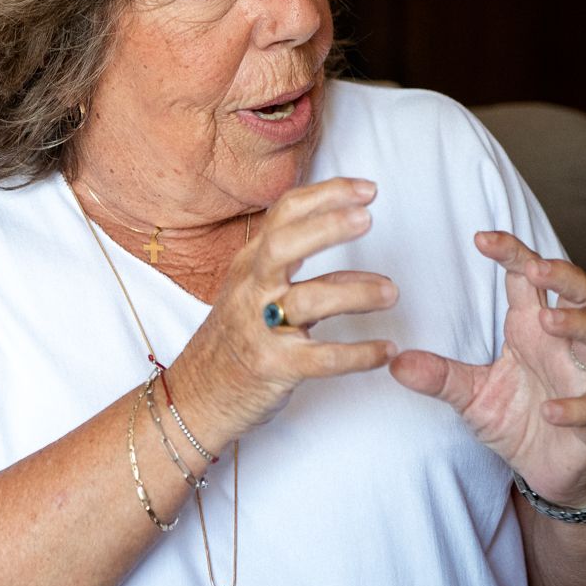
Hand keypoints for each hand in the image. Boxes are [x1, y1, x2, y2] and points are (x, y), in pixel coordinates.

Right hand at [182, 177, 398, 434]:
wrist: (195, 395)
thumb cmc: (235, 338)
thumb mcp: (253, 290)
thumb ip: (297, 266)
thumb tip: (353, 252)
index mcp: (249, 263)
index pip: (283, 213)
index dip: (326, 195)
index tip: (368, 190)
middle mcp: (250, 288)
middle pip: (284, 245)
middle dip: (327, 227)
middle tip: (368, 219)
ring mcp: (258, 328)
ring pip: (308, 300)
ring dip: (356, 293)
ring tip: (390, 293)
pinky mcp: (272, 367)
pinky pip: (321, 357)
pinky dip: (358, 354)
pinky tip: (385, 351)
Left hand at [389, 230, 585, 505]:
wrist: (549, 468)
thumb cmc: (517, 417)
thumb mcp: (470, 394)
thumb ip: (438, 376)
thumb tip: (394, 362)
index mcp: (531, 328)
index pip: (529, 278)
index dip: (513, 253)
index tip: (480, 237)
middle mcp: (563, 344)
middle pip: (582, 292)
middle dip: (563, 274)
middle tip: (535, 268)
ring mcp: (585, 377)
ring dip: (576, 324)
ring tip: (547, 319)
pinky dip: (575, 405)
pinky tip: (551, 409)